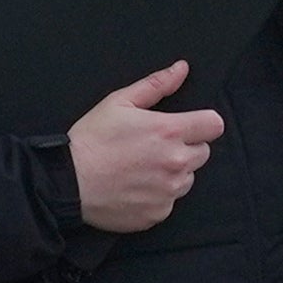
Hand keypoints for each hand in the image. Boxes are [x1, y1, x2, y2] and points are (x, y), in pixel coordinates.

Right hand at [66, 59, 222, 233]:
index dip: (202, 123)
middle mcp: (176, 163)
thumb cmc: (91, 140)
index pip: (215, 125)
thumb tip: (181, 69)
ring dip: (173, 173)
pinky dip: (158, 195)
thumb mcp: (119, 102)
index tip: (189, 126)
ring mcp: (168, 191)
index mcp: (169, 131)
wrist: (68, 183)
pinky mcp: (159, 213)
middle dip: (185, 148)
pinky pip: (169, 202)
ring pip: (187, 179)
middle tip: (154, 147)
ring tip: (141, 168)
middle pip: (203, 153)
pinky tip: (134, 187)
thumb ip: (156, 85)